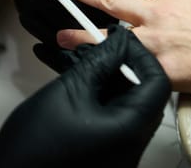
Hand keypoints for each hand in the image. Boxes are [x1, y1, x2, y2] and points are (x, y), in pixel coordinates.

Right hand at [0, 25, 170, 167]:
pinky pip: (109, 111)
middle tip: (101, 46)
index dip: (140, 54)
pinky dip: (96, 91)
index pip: (157, 80)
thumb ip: (100, 60)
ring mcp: (118, 146)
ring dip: (104, 76)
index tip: (122, 39)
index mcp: (131, 127)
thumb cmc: (34, 150)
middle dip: (120, 63)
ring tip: (83, 59)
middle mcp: (131, 140)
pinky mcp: (103, 147)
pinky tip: (76, 77)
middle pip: (141, 89)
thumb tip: (119, 41)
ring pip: (123, 98)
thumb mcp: (70, 90)